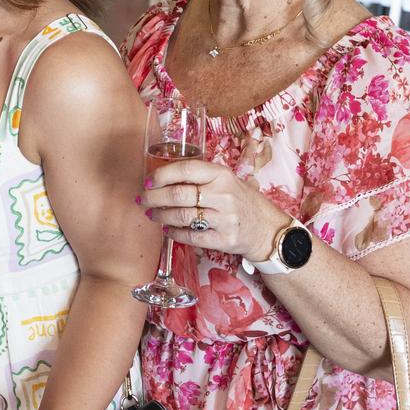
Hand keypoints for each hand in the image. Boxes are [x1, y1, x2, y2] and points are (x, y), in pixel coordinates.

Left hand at [137, 158, 290, 261]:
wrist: (267, 229)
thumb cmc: (240, 200)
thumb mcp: (226, 181)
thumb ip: (200, 177)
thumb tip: (161, 177)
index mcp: (222, 175)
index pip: (185, 170)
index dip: (161, 175)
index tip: (147, 181)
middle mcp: (224, 195)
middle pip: (178, 195)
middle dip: (154, 197)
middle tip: (142, 199)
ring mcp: (224, 219)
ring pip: (182, 217)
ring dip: (160, 216)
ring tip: (151, 214)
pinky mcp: (224, 240)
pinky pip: (191, 237)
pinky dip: (174, 233)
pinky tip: (167, 230)